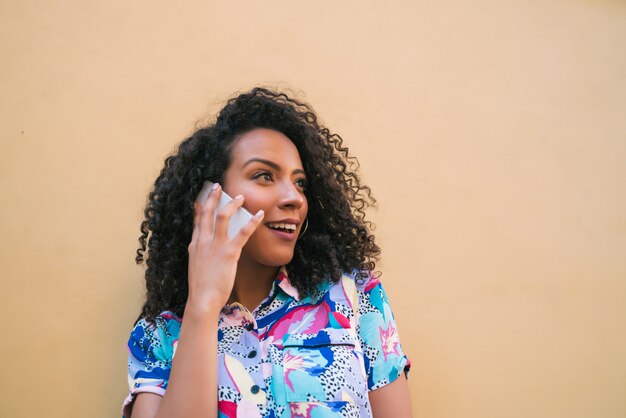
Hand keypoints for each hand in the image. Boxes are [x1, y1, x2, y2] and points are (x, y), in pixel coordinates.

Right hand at [186, 183, 263, 313]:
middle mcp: (203, 242)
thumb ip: (201, 256)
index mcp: (194, 246)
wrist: (202, 300)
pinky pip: (243, 232)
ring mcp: (215, 246)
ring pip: (223, 216)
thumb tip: (208, 250)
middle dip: (213, 197)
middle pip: (207, 213)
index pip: (197, 222)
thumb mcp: (196, 267)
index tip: (201, 198)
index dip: (200, 208)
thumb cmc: (202, 288)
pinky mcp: (229, 252)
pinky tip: (260, 215)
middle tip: (218, 186)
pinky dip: (252, 222)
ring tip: (241, 196)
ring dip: (233, 204)